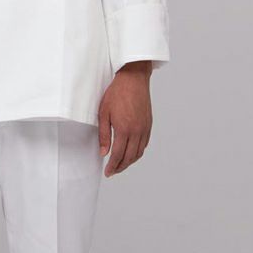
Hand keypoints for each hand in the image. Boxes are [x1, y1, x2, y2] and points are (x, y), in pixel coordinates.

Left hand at [98, 61, 152, 176]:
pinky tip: (131, 152)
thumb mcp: (103, 113)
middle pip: (130, 157)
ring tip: (121, 165)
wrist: (133, 79)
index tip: (108, 172)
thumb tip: (104, 152)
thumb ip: (104, 135)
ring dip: (130, 161)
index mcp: (124, 129)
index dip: (112, 166)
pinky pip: (144, 144)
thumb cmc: (116, 93)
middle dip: (121, 167)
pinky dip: (138, 152)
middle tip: (113, 171)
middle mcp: (137, 131)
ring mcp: (144, 128)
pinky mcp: (149, 124)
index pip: (118, 155)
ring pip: (139, 152)